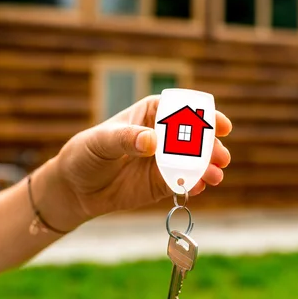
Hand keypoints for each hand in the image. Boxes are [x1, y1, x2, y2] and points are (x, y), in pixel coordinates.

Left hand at [55, 95, 231, 220]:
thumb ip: (126, 139)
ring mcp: (164, 160)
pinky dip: (193, 185)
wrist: (76, 188)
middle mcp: (162, 135)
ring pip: (194, 162)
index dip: (205, 115)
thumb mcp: (101, 142)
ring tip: (215, 176)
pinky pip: (183, 183)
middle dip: (212, 146)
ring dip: (208, 168)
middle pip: (195, 137)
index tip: (220, 126)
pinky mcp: (162, 183)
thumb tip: (151, 141)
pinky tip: (198, 188)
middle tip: (221, 158)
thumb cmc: (85, 153)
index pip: (182, 109)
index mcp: (150, 114)